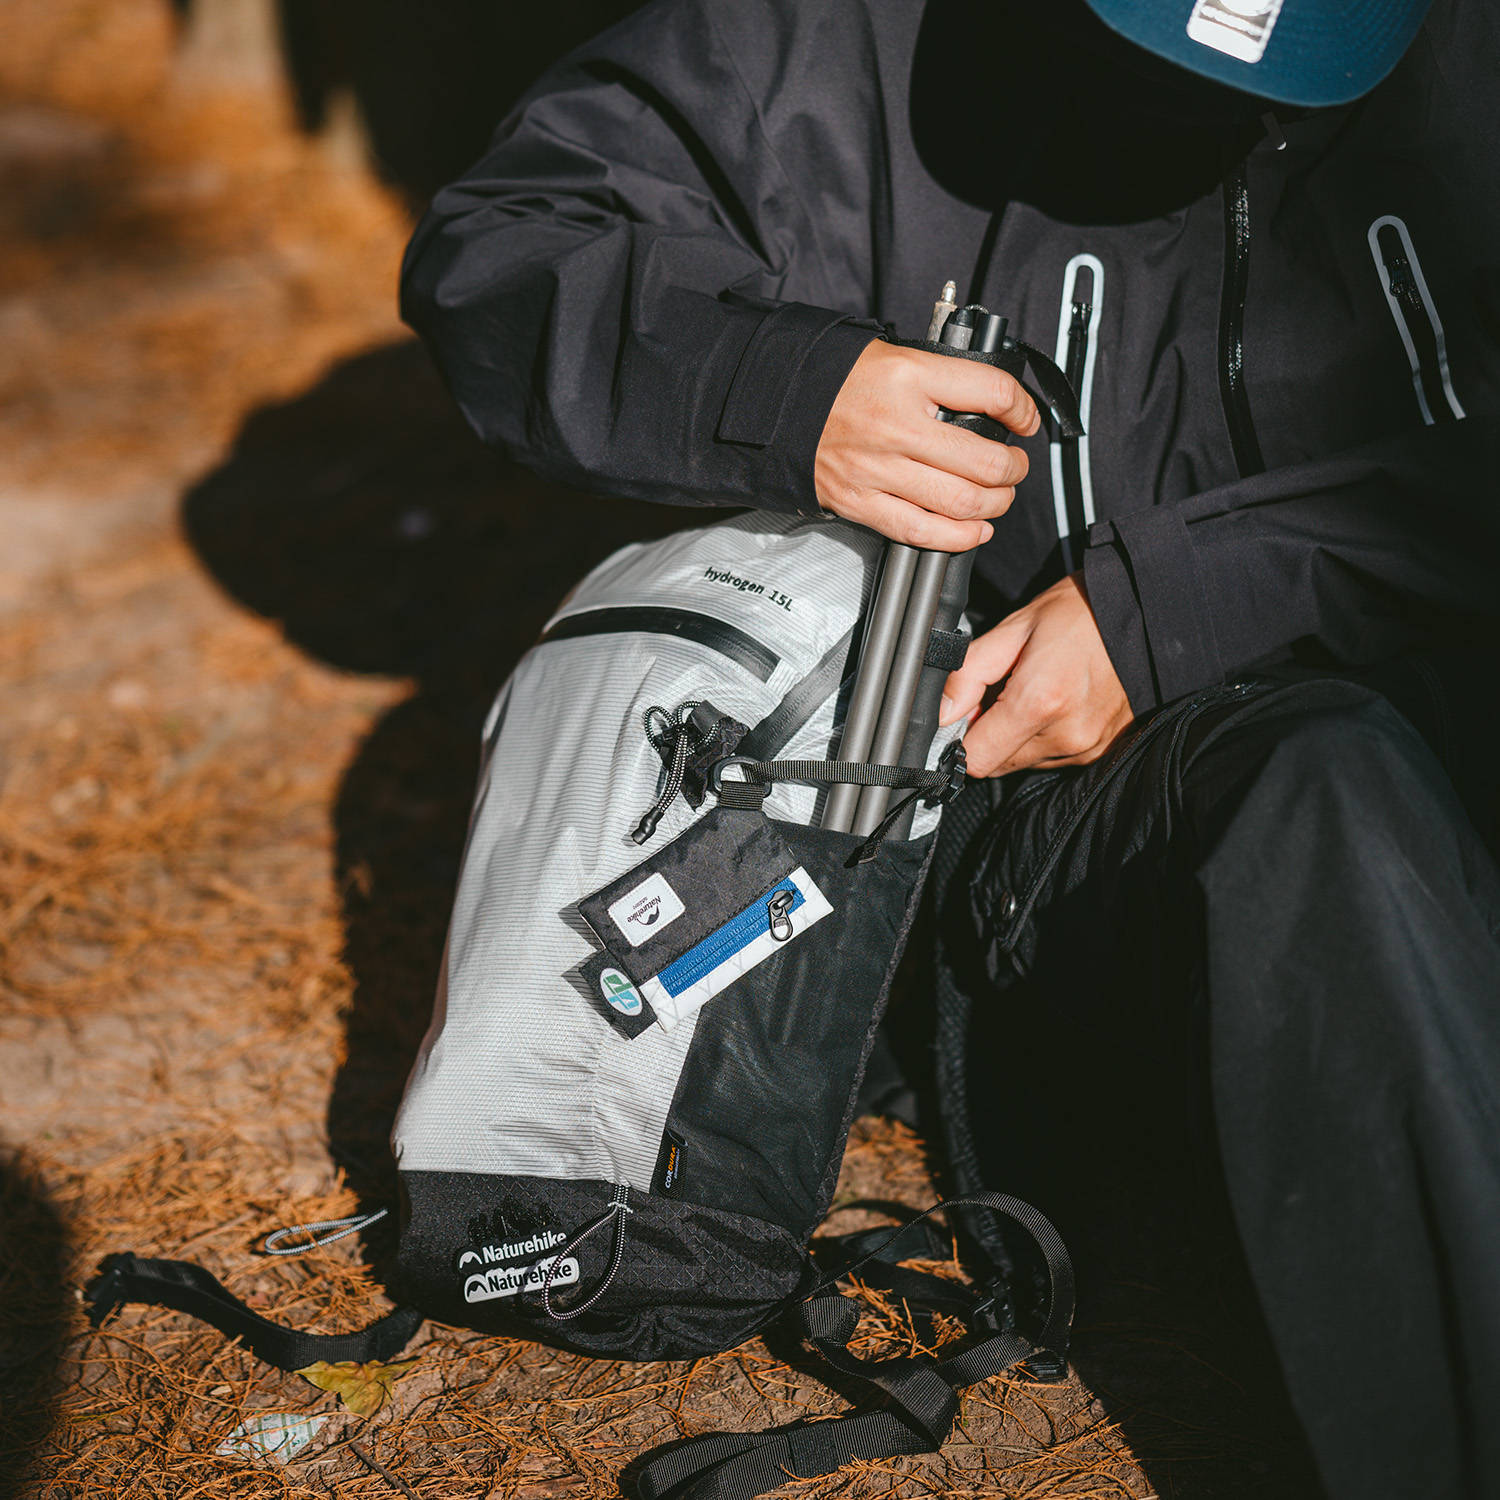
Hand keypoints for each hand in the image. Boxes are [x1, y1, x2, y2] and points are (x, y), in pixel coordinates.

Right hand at [815, 340, 1038, 549]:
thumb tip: (997, 407)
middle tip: (1014, 468)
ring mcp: (876, 468)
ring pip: (961, 501)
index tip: (1025, 420)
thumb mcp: (896, 358)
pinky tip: (975, 529)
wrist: (779, 404)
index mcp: (908, 376)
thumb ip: (944, 381)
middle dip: (1013, 470)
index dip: (1023, 410)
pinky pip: (922, 531)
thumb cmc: (840, 381)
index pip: (992, 392)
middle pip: (984, 461)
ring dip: (994, 504)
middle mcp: (895, 424)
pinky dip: (959, 536)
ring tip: (997, 497)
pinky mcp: (859, 501)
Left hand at [940, 575, 1134, 776]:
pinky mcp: (1101, 750)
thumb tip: (941, 712)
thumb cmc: (1080, 613)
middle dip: (990, 733)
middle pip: (998, 763)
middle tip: (1004, 690)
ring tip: (1037, 690)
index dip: (960, 739)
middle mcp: (1066, 734)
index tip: (965, 713)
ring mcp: (1087, 747)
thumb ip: (969, 673)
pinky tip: (1058, 701)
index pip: (975, 760)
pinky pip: (1054, 757)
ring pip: (1024, 762)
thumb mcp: (1013, 629)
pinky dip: (1045, 736)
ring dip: (1018, 735)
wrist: (1144, 611)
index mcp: (1039, 702)